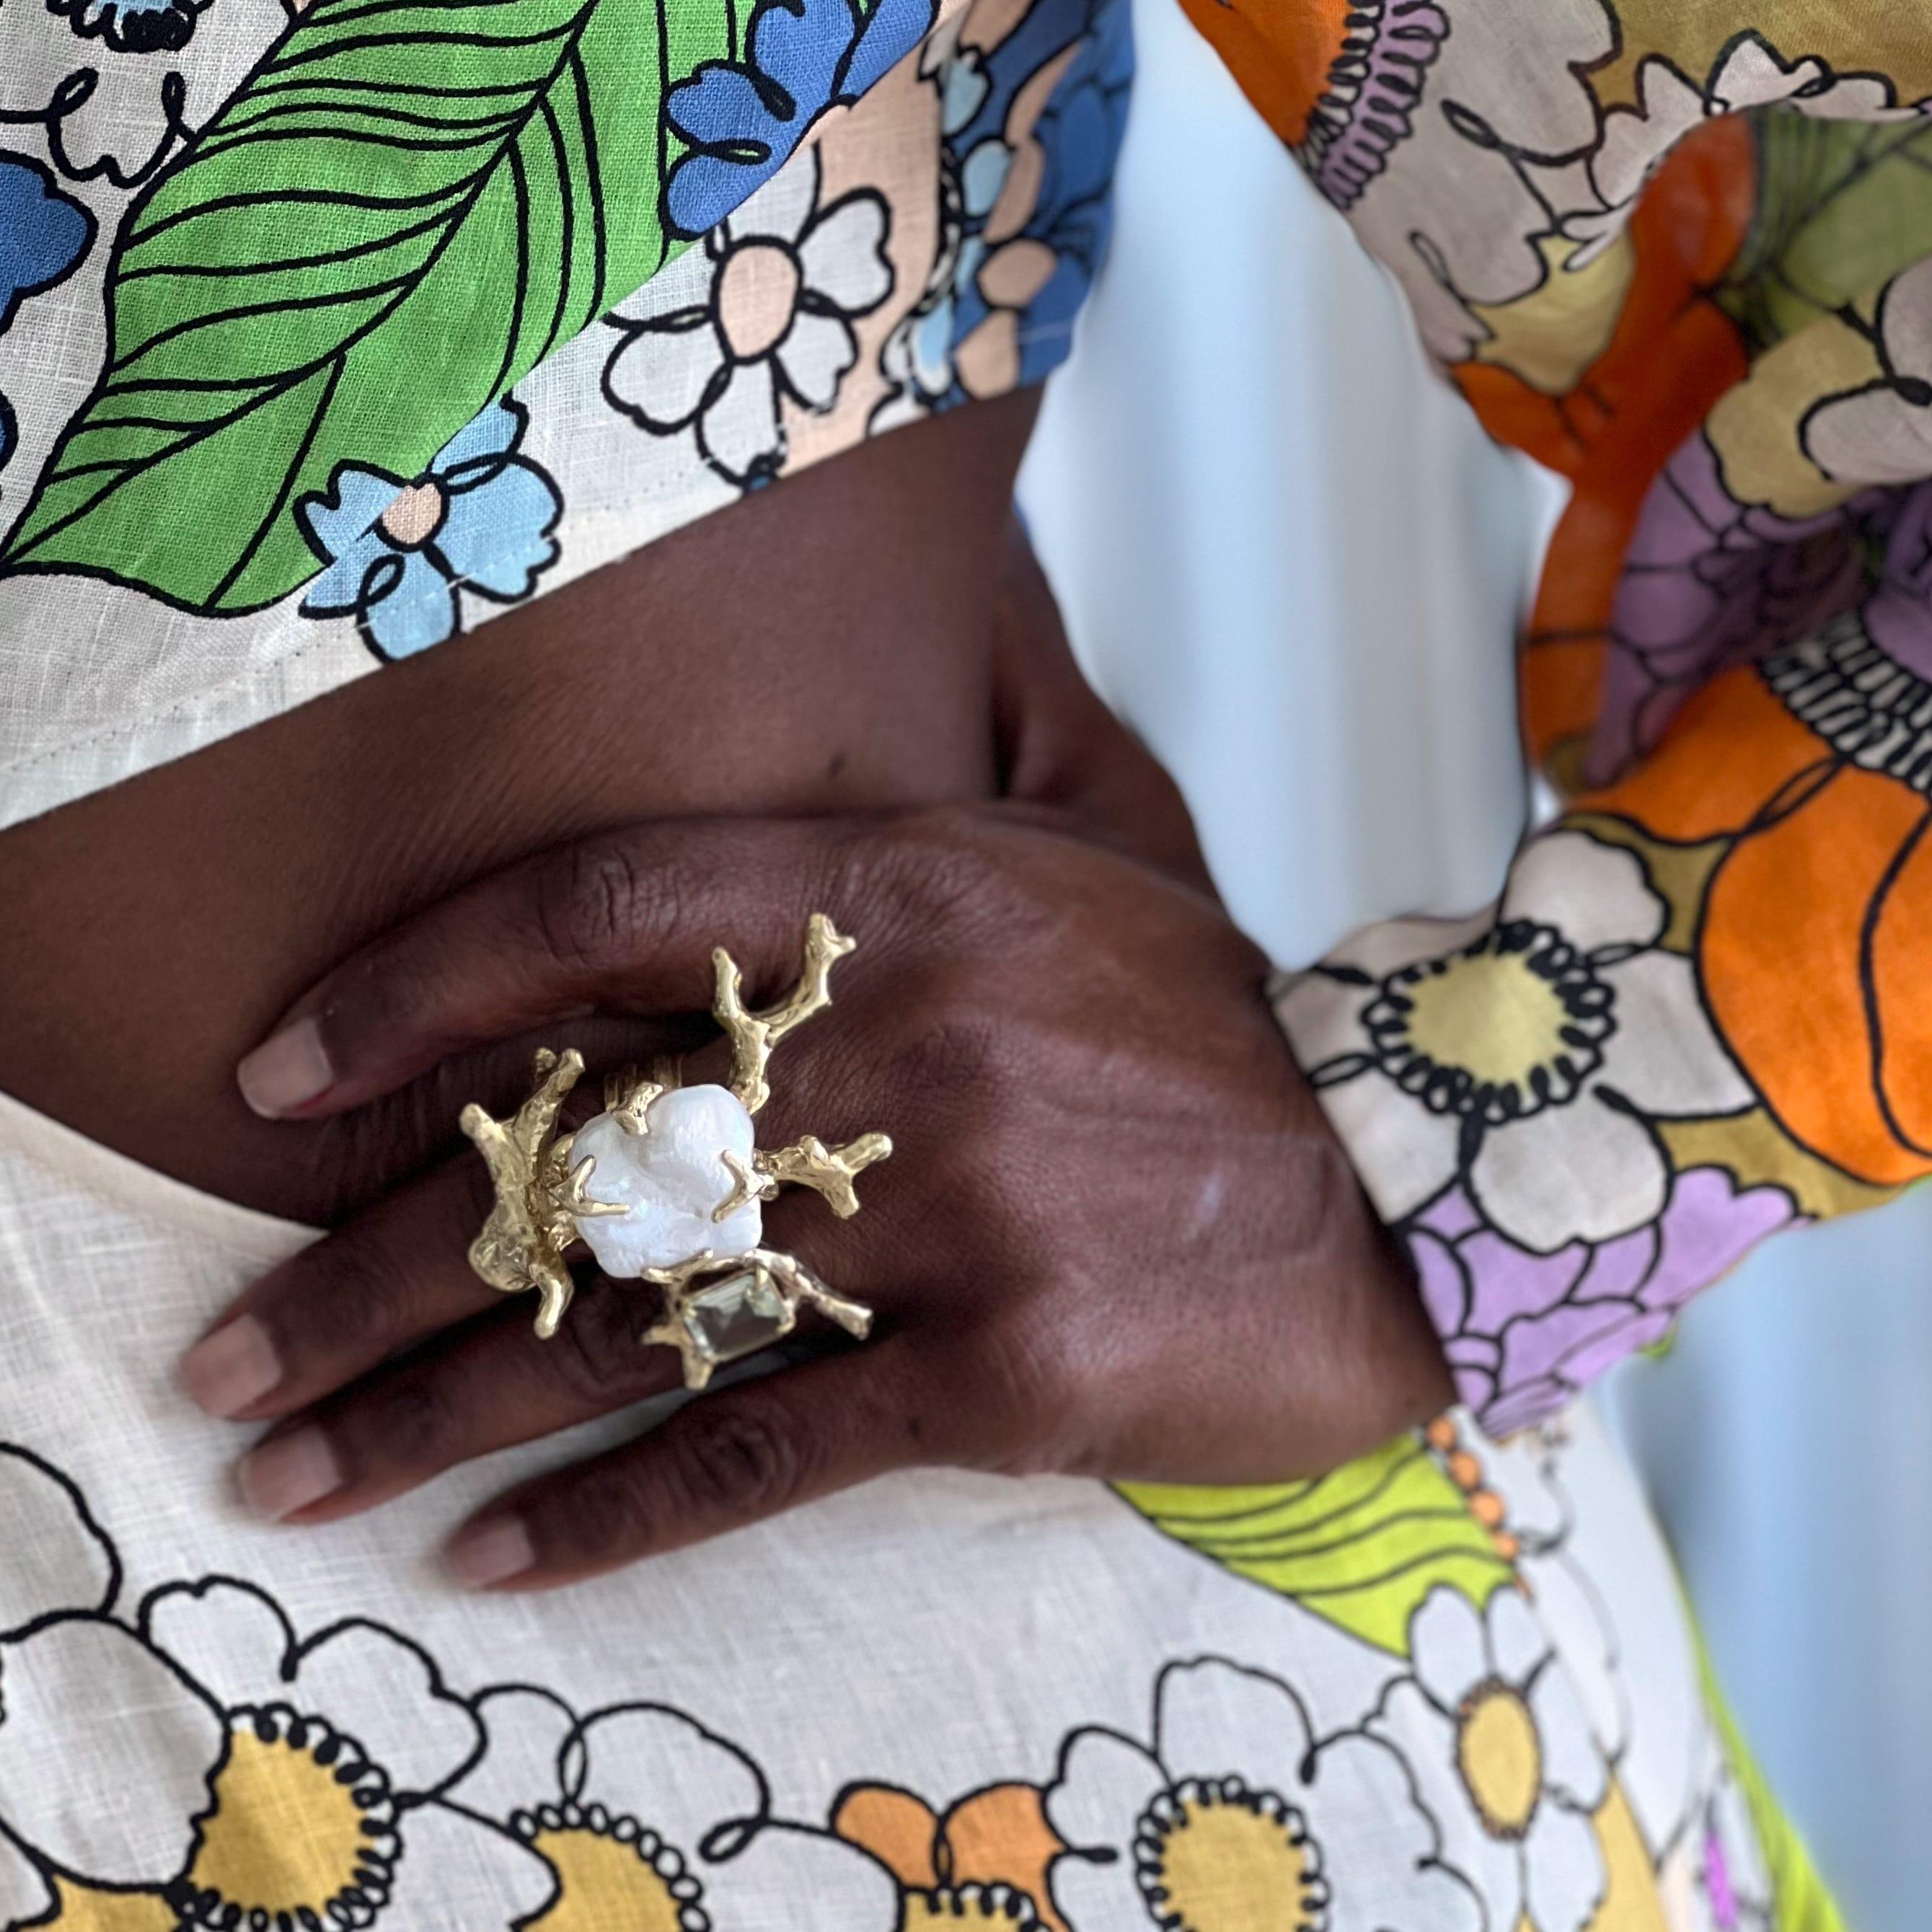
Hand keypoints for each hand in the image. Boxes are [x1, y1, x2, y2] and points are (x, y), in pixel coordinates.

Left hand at [182, 551, 1450, 1591]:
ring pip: (632, 1322)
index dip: (412, 989)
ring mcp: (959, 1211)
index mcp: (904, 894)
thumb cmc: (1193, 1029)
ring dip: (433, 1413)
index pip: (596, 912)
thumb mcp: (1050, 879)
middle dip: (362, 1274)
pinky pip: (761, 1447)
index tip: (272, 1079)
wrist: (1399, 1179)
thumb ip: (856, 881)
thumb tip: (641, 923)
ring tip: (290, 1474)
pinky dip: (610, 1516)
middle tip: (227, 1358)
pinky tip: (489, 1559)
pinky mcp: (1006, 1371)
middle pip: (569, 1160)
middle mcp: (909, 1040)